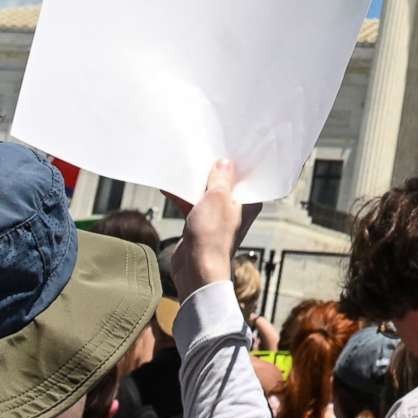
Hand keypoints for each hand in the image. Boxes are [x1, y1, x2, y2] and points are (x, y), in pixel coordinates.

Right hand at [165, 162, 259, 298]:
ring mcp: (218, 218)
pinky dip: (182, 197)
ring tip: (183, 166)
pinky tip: (169, 187)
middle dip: (212, 171)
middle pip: (224, 184)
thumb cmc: (212, 237)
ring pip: (206, 194)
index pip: (245, 177)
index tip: (226, 147)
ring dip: (194, 184)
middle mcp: (236, 209)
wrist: (196, 270)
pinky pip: (193, 205)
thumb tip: (224, 163)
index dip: (236, 163)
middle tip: (202, 152)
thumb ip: (220, 179)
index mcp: (248, 202)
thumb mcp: (216, 198)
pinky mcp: (202, 225)